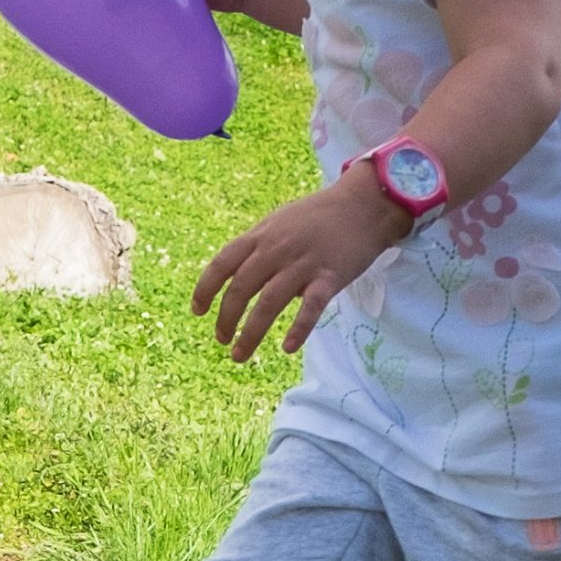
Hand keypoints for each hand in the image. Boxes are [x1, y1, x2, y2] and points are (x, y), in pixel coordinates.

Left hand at [194, 172, 404, 362]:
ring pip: (269, 303)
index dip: (205, 289)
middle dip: (226, 319)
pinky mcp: (330, 277)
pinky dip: (298, 329)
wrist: (362, 205)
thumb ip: (255, 247)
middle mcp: (276, 249)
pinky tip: (287, 348)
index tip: (197, 312)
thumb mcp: (278, 223)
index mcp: (260, 236)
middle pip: (241, 289)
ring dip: (250, 333)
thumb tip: (233, 276)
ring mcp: (303, 263)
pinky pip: (310, 307)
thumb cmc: (317, 217)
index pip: (222, 263)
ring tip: (238, 355)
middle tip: (222, 340)